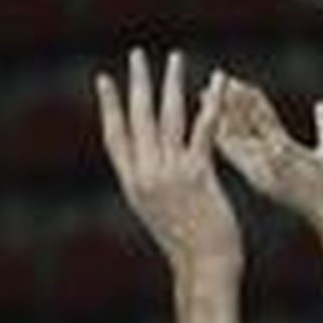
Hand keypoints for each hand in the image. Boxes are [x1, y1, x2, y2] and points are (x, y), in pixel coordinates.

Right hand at [95, 49, 239, 276]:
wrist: (204, 268)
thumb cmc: (188, 249)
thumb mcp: (158, 217)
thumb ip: (150, 189)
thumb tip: (145, 175)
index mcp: (133, 185)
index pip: (114, 137)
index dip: (109, 106)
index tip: (105, 79)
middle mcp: (146, 175)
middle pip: (137, 118)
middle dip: (138, 83)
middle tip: (137, 54)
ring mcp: (170, 173)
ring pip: (168, 116)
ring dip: (171, 82)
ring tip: (175, 57)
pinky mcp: (198, 174)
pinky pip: (203, 129)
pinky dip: (211, 104)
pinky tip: (217, 84)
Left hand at [213, 77, 322, 243]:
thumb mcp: (290, 160)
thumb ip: (269, 135)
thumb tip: (246, 111)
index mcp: (262, 171)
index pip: (230, 140)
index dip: (217, 114)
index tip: (206, 90)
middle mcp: (279, 169)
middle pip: (249, 134)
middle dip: (234, 107)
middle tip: (221, 79)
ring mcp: (305, 167)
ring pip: (281, 134)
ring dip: (264, 110)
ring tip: (251, 87)